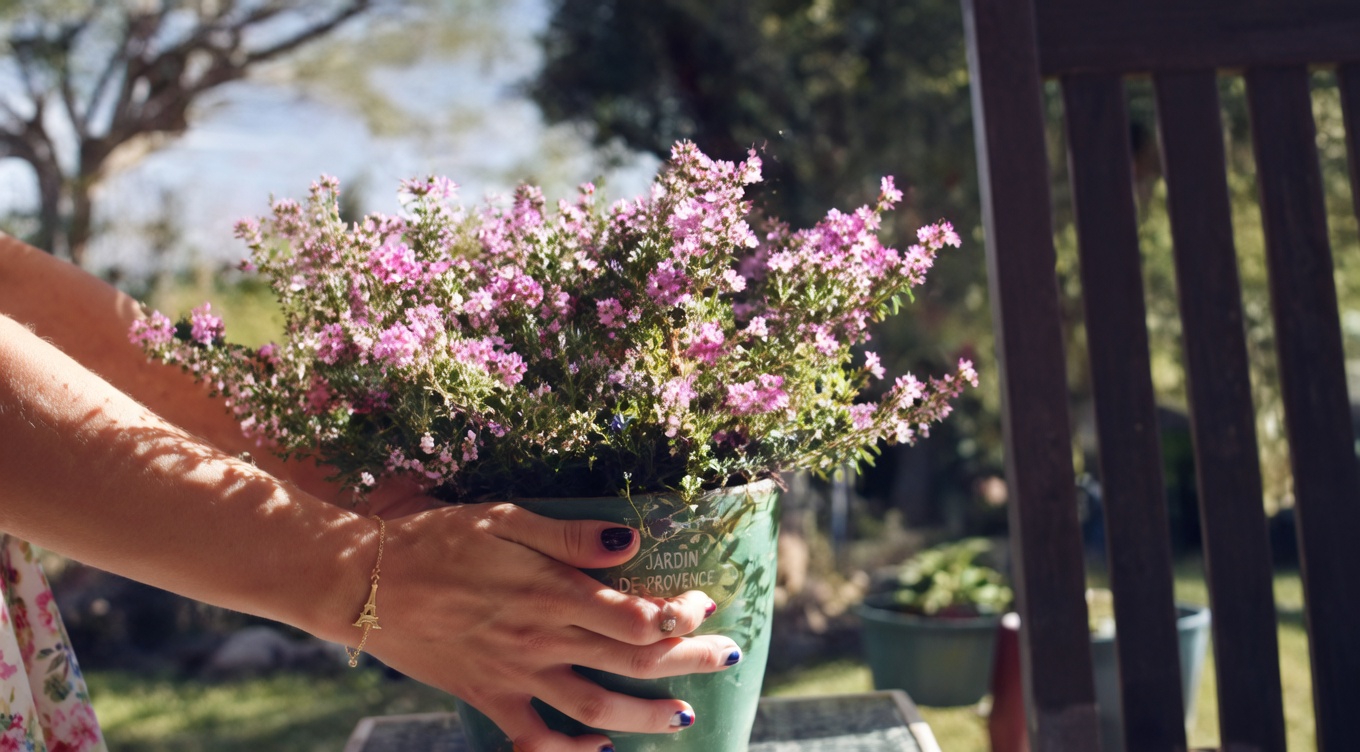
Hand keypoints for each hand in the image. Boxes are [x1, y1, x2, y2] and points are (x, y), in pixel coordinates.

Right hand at [355, 504, 739, 751]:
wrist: (364, 582)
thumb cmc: (436, 539)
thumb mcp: (504, 519)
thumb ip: (569, 536)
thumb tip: (631, 542)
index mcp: (550, 592)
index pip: (635, 614)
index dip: (679, 614)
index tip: (704, 603)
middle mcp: (540, 638)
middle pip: (630, 659)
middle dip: (688, 660)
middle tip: (730, 657)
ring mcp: (514, 674)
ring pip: (595, 706)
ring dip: (646, 716)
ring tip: (685, 718)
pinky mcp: (487, 696)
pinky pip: (533, 738)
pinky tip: (597, 750)